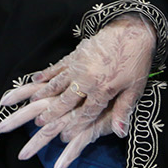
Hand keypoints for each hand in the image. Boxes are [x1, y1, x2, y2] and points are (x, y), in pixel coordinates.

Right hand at [0, 15, 156, 167]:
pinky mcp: (74, 55)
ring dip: (43, 94)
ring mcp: (78, 66)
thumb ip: (123, 110)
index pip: (86, 114)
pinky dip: (46, 74)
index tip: (64, 137)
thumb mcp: (135, 88)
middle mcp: (86, 80)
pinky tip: (36, 80)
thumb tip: (120, 133)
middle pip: (66, 101)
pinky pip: (57, 67)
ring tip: (32, 103)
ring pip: (57, 84)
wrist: (131, 30)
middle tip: (39, 123)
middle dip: (52, 113)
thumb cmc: (136, 61)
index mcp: (103, 90)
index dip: (75, 127)